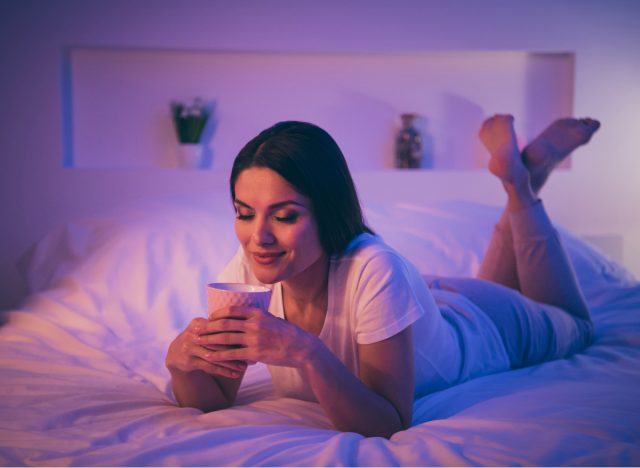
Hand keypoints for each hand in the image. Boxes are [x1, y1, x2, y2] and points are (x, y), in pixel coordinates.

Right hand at [165, 317, 247, 378]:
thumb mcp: (205, 329)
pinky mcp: (188, 361)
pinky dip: (223, 371)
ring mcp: (189, 347)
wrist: (176, 353)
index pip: (219, 327)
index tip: (249, 339)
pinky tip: (235, 375)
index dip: (234, 332)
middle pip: (217, 342)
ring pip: (214, 356)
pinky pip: (209, 367)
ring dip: (230, 363)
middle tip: (250, 355)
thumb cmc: (199, 339)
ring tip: (244, 367)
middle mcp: (192, 334)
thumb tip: (248, 328)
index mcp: (198, 323)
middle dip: (234, 349)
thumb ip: (220, 327)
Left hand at [198, 305, 317, 367]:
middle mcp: (254, 324)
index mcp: (257, 313)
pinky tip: (208, 357)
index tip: (208, 317)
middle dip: (207, 326)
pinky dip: (218, 356)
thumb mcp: (271, 319)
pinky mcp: (255, 353)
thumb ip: (256, 318)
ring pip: (225, 338)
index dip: (217, 313)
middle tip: (195, 329)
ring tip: (197, 341)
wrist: (301, 348)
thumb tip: (241, 318)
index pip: (231, 310)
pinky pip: (232, 354)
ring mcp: (254, 339)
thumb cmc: (286, 334)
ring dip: (208, 340)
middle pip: (224, 324)